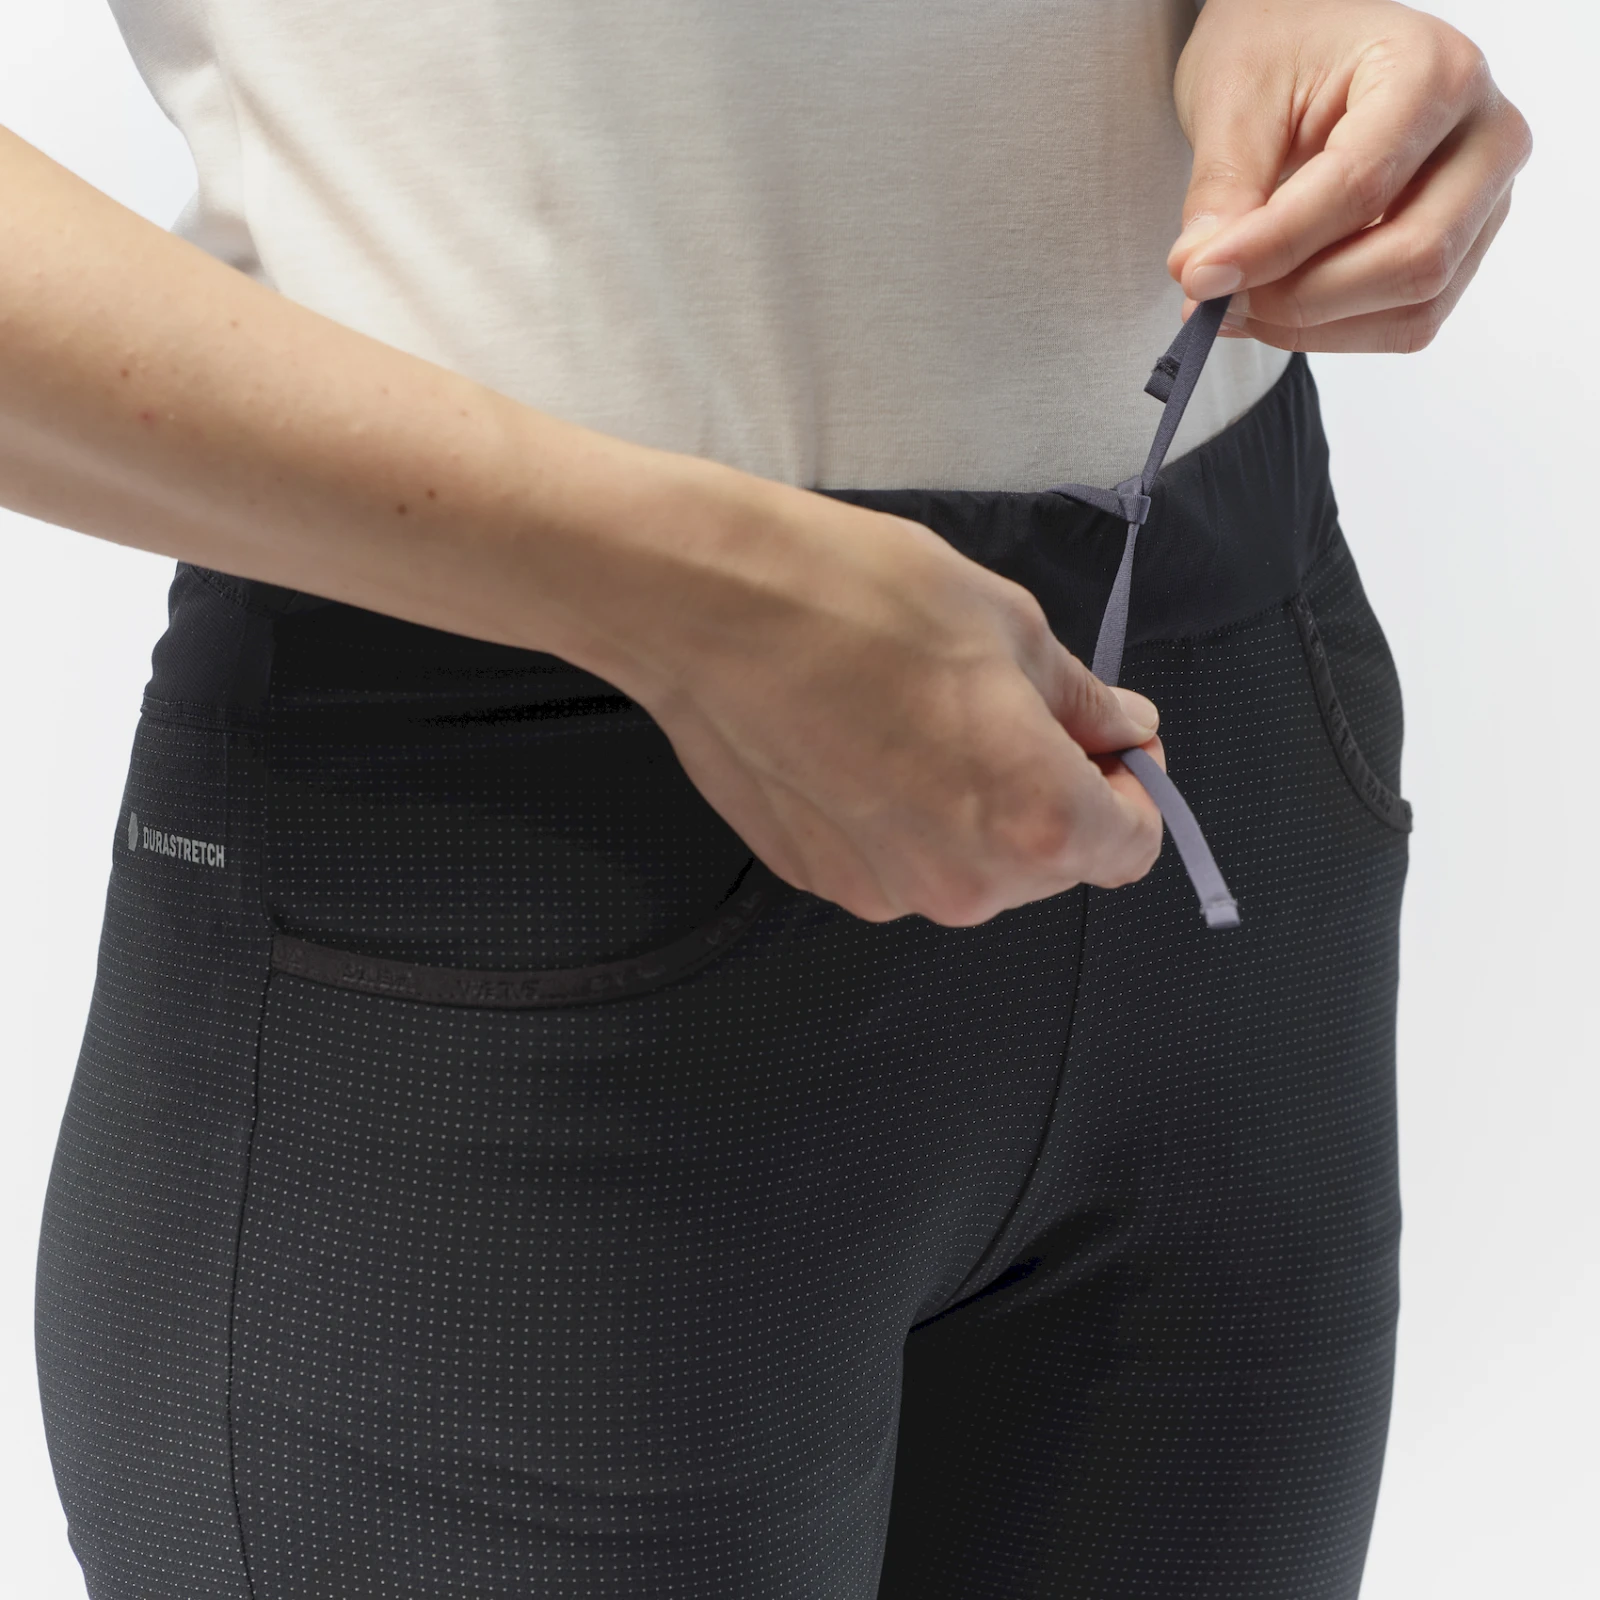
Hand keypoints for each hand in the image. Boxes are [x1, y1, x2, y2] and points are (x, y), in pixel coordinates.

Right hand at [615, 470, 1166, 925]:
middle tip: (1000, 708)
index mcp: (1035, 818)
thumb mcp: (1008, 626)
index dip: (1132, 791)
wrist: (709, 607)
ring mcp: (884, 891)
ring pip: (968, 866)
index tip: (1106, 745)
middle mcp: (966, 881)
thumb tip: (1121, 729)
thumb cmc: (855, 600)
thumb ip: (1080, 702)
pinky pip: (893, 860)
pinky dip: (897, 817)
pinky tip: (860, 743)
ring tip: (916, 719)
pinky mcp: (818, 879)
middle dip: (1046, 795)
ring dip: (968, 809)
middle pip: (1049, 863)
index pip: (1131, 847)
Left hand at [1165, 0, 1531, 351]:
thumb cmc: (1277, 49)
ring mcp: (1484, 197)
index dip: (1274, 246)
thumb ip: (1222, 189)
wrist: (1304, 40)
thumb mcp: (1233, 98)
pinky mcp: (1462, 246)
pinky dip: (1331, 332)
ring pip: (1415, 304)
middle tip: (1215, 300)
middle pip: (1413, 257)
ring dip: (1313, 325)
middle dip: (1300, 298)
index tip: (1198, 276)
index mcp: (1435, 70)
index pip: (1361, 185)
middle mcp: (1485, 133)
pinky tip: (1270, 307)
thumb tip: (1202, 275)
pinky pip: (1407, 322)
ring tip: (1235, 303)